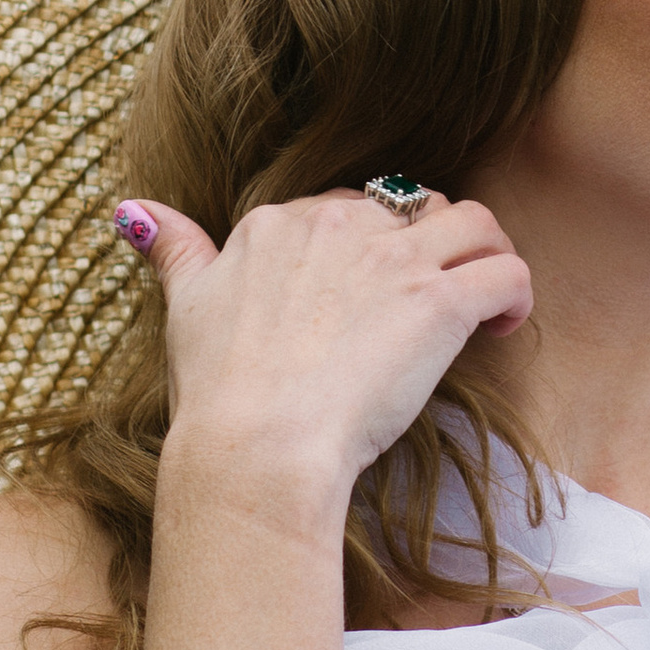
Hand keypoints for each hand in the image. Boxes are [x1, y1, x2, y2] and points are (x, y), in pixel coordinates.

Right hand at [114, 188, 531, 519]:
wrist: (255, 446)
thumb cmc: (220, 392)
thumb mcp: (186, 307)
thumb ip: (173, 252)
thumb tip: (134, 212)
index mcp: (279, 225)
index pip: (348, 206)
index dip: (371, 245)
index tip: (375, 293)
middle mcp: (338, 227)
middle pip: (413, 203)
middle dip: (433, 241)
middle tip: (436, 293)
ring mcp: (392, 262)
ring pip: (475, 221)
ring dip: (489, 253)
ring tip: (485, 300)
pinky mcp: (438, 303)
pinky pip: (505, 271)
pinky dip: (516, 293)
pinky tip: (502, 327)